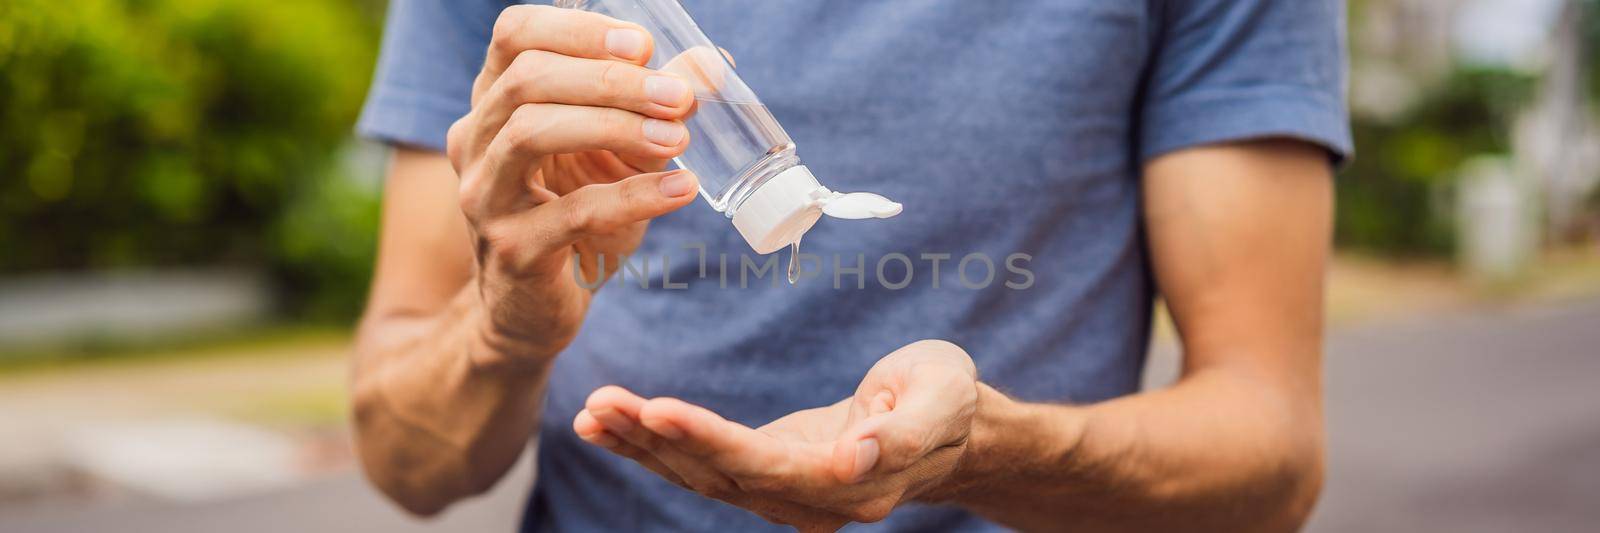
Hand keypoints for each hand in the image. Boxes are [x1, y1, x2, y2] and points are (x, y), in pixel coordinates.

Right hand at [447, 5, 700, 366]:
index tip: (643, 45)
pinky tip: (681, 188)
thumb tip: (716, 64)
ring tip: (677, 136)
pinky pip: (573, 212)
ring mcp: (485, 196)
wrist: (533, 308)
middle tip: (678, 96)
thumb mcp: (615, 151)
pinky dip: (635, 196)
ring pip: (531, 131)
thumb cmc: (574, 215)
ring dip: (615, 125)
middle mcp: (476, 140)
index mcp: (494, 102)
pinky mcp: (512, 250)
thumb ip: (655, 104)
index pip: (515, 34)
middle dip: (611, 80)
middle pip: (528, 78)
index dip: (578, 28)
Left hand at [573, 340, 979, 530]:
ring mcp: (786, 495)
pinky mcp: (768, 475)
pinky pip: (703, 464)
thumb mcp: (942, 400)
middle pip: (719, 475)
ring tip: (592, 412)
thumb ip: (899, 434)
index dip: (708, 442)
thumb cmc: (948, 400)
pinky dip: (654, 446)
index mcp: (851, 485)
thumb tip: (851, 459)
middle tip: (600, 404)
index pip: (764, 465)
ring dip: (641, 445)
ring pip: (701, 475)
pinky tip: (611, 424)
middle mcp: (810, 501)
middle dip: (654, 441)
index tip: (656, 410)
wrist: (955, 431)